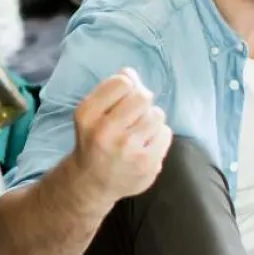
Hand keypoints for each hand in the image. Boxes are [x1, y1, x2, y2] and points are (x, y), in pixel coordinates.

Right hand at [72, 68, 172, 201]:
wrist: (93, 181)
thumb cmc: (95, 139)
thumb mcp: (92, 112)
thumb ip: (111, 90)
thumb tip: (131, 73)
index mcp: (87, 114)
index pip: (122, 82)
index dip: (126, 85)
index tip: (121, 98)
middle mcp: (105, 131)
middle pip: (143, 97)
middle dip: (141, 102)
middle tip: (133, 114)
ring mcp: (127, 149)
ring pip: (156, 114)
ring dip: (150, 119)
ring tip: (138, 131)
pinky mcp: (147, 163)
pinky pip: (165, 133)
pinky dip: (158, 135)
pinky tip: (145, 144)